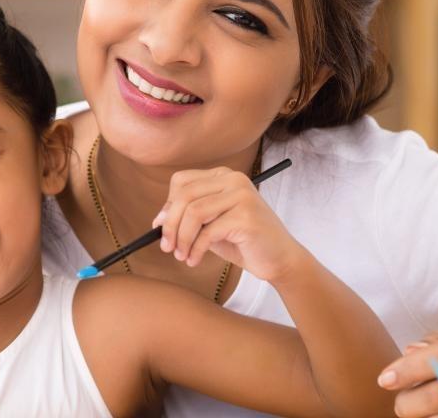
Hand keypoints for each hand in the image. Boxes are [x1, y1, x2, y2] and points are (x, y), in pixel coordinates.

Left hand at [156, 166, 307, 280]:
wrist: (280, 259)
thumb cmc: (242, 241)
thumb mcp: (210, 224)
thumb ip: (188, 216)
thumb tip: (158, 220)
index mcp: (224, 176)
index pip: (182, 181)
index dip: (167, 205)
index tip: (160, 227)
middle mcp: (234, 180)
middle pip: (185, 196)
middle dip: (170, 225)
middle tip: (166, 247)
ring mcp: (242, 196)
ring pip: (193, 213)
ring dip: (181, 239)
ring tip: (181, 256)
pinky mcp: (246, 217)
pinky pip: (208, 232)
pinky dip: (196, 249)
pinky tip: (194, 260)